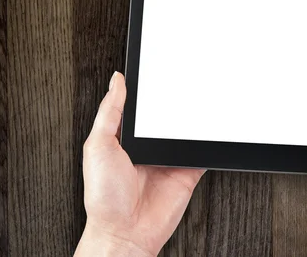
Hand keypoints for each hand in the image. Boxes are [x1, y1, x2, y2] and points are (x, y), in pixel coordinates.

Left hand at [75, 72, 204, 256]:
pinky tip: (208, 132)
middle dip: (173, 103)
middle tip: (181, 86)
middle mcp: (148, 147)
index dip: (146, 91)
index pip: (139, 108)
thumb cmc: (104, 198)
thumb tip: (117, 82)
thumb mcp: (98, 146)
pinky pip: (201, 152)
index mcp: (125, 139)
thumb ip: (109, 113)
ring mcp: (168, 160)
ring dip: (192, 121)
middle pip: (166, 117)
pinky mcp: (186, 172)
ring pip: (185, 131)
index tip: (153, 74)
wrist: (125, 234)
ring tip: (198, 104)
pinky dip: (208, 143)